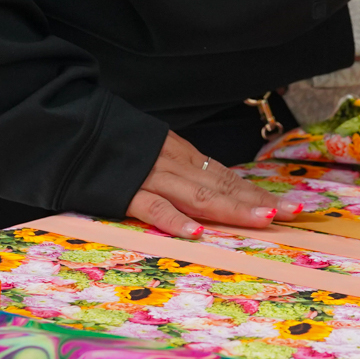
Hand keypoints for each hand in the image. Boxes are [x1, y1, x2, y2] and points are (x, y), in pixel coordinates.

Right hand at [126, 131, 301, 237]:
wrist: (67, 126)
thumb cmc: (110, 145)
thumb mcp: (152, 153)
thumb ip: (177, 172)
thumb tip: (205, 196)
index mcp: (180, 155)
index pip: (227, 177)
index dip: (257, 193)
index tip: (289, 206)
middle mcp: (173, 163)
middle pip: (222, 186)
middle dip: (258, 201)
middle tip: (292, 214)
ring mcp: (150, 175)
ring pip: (197, 194)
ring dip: (231, 208)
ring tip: (262, 220)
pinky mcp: (123, 189)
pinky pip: (151, 206)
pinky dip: (173, 219)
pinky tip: (194, 232)